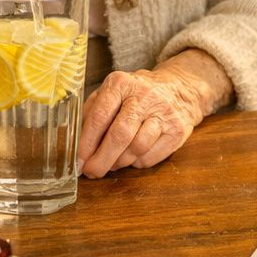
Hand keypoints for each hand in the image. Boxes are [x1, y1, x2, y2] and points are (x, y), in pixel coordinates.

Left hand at [77, 49, 231, 177]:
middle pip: (119, 135)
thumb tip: (79, 148)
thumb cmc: (135, 96)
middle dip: (102, 160)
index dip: (86, 143)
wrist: (177, 90)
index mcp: (120, 84)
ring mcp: (163, 112)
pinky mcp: (177, 130)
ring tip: (114, 162)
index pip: (99, 117)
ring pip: (136, 148)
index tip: (79, 161)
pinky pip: (151, 157)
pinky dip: (137, 162)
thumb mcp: (111, 93)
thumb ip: (93, 114)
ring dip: (120, 162)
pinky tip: (133, 156)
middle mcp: (143, 95)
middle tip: (92, 172)